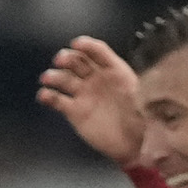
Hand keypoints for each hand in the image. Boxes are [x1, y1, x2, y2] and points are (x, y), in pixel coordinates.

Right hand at [36, 35, 146, 165]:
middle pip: (77, 61)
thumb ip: (133, 82)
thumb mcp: (144, 95)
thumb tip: (130, 73)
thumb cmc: (143, 117)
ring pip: (65, 79)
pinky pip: (57, 100)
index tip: (77, 44)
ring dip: (54, 76)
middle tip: (60, 60)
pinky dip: (48, 96)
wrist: (135, 143)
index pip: (98, 51)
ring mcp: (84, 94)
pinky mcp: (74, 111)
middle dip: (68, 58)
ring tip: (47, 78)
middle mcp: (96, 78)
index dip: (87, 46)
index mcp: (114, 70)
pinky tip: (43, 95)